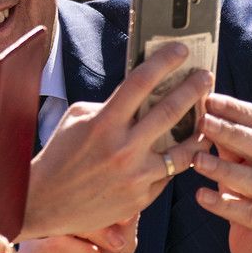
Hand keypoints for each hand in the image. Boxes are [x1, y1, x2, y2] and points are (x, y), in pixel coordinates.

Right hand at [23, 44, 209, 240]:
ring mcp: (136, 175)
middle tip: (206, 77)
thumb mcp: (76, 120)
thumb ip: (109, 106)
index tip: (181, 50)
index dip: (164, 62)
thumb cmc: (60, 155)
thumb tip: (140, 96)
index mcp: (103, 123)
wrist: (44, 203)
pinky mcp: (141, 197)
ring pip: (184, 149)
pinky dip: (178, 160)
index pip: (140, 83)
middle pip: (170, 111)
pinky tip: (186, 149)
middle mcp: (123, 148)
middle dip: (193, 90)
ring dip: (199, 129)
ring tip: (207, 118)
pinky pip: (169, 174)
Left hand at [190, 94, 251, 252]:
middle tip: (201, 122)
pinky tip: (200, 196)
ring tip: (195, 160)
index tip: (208, 99)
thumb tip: (202, 105)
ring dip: (224, 169)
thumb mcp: (242, 162)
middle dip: (231, 133)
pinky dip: (224, 205)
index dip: (238, 110)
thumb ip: (229, 138)